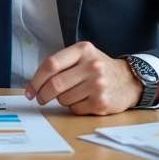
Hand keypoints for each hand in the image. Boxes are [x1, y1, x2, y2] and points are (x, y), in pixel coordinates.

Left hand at [26, 41, 147, 114]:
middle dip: (43, 94)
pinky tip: (83, 100)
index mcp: (83, 50)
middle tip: (41, 98)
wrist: (129, 80)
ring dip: (61, 100)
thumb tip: (35, 84)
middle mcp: (92, 65)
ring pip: (63, 99)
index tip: (30, 91)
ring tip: (72, 94)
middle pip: (55, 84)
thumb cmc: (98, 69)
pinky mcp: (102, 102)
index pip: (51, 65)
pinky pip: (75, 109)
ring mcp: (99, 84)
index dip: (36, 80)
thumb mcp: (82, 56)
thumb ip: (60, 64)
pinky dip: (74, 107)